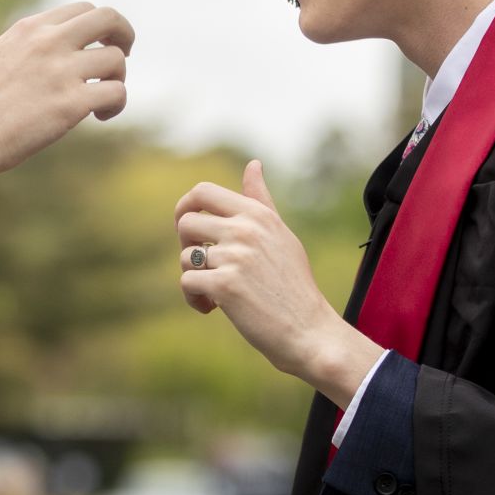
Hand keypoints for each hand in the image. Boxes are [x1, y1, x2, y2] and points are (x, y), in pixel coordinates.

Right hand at [0, 0, 132, 172]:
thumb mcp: (3, 54)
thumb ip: (33, 43)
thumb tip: (64, 45)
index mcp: (31, 28)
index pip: (83, 9)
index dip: (99, 27)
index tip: (97, 46)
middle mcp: (48, 42)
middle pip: (108, 17)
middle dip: (124, 35)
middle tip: (122, 55)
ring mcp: (61, 71)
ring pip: (116, 58)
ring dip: (117, 78)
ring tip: (101, 99)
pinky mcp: (71, 103)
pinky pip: (116, 91)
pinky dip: (116, 104)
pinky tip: (100, 115)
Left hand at [175, 162, 380, 404]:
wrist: (309, 331)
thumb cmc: (293, 285)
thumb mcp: (281, 235)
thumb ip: (260, 201)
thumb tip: (253, 163)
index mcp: (258, 214)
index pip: (203, 191)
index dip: (185, 208)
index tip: (191, 232)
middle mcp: (246, 229)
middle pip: (186, 221)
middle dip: (186, 245)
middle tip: (203, 265)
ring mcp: (236, 256)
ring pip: (184, 256)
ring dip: (193, 278)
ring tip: (214, 294)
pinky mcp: (225, 285)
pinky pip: (186, 282)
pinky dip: (194, 299)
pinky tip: (212, 308)